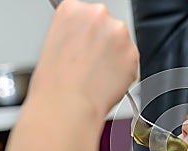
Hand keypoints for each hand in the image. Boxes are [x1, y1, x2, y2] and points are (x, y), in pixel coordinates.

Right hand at [28, 0, 138, 117]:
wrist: (69, 104)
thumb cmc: (56, 82)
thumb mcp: (54, 43)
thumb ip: (76, 34)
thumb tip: (88, 40)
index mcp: (73, 8)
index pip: (86, 15)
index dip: (85, 36)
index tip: (83, 47)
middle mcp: (99, 14)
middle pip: (107, 27)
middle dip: (103, 45)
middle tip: (90, 64)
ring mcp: (119, 34)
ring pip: (121, 44)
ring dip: (114, 58)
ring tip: (97, 76)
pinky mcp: (133, 53)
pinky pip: (131, 62)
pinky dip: (123, 72)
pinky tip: (107, 82)